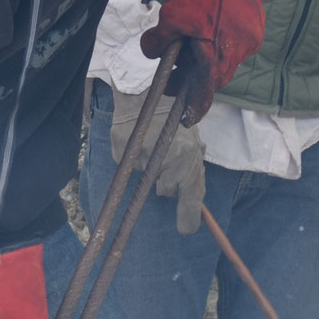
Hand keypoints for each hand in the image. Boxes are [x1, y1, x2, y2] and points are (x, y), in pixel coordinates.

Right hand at [107, 85, 204, 237]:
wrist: (146, 89)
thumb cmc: (173, 113)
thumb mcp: (192, 138)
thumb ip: (193, 166)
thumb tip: (194, 196)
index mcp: (188, 156)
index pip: (191, 197)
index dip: (189, 218)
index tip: (186, 229)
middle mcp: (166, 160)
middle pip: (166, 190)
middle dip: (168, 181)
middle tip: (167, 157)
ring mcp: (142, 158)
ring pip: (148, 179)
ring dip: (151, 168)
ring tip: (153, 142)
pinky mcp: (123, 155)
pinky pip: (131, 167)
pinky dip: (135, 159)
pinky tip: (139, 141)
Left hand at [140, 0, 295, 118]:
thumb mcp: (170, 17)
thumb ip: (157, 41)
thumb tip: (150, 53)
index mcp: (214, 60)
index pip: (203, 95)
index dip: (192, 109)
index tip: (184, 119)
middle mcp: (234, 58)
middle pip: (211, 79)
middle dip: (192, 78)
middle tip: (174, 74)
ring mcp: (247, 46)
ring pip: (222, 62)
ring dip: (205, 60)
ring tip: (189, 45)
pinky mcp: (254, 33)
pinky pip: (233, 47)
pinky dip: (219, 44)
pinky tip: (209, 29)